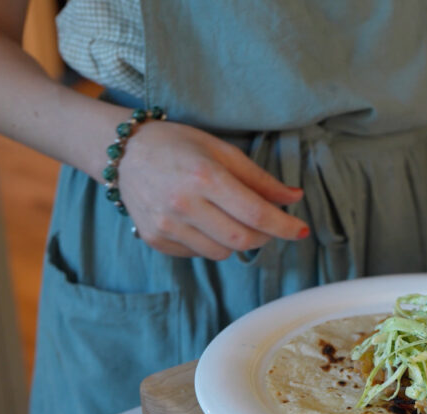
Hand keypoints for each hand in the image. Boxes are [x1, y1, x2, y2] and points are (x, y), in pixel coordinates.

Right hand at [116, 121, 307, 258]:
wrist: (124, 153)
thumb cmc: (178, 146)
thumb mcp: (222, 151)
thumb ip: (259, 179)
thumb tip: (294, 198)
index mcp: (204, 177)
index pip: (255, 213)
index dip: (284, 226)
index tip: (301, 230)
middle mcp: (183, 204)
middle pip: (242, 240)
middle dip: (265, 236)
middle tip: (270, 224)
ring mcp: (166, 225)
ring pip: (221, 253)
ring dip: (238, 241)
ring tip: (233, 219)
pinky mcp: (155, 239)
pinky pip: (198, 254)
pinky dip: (212, 243)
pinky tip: (205, 222)